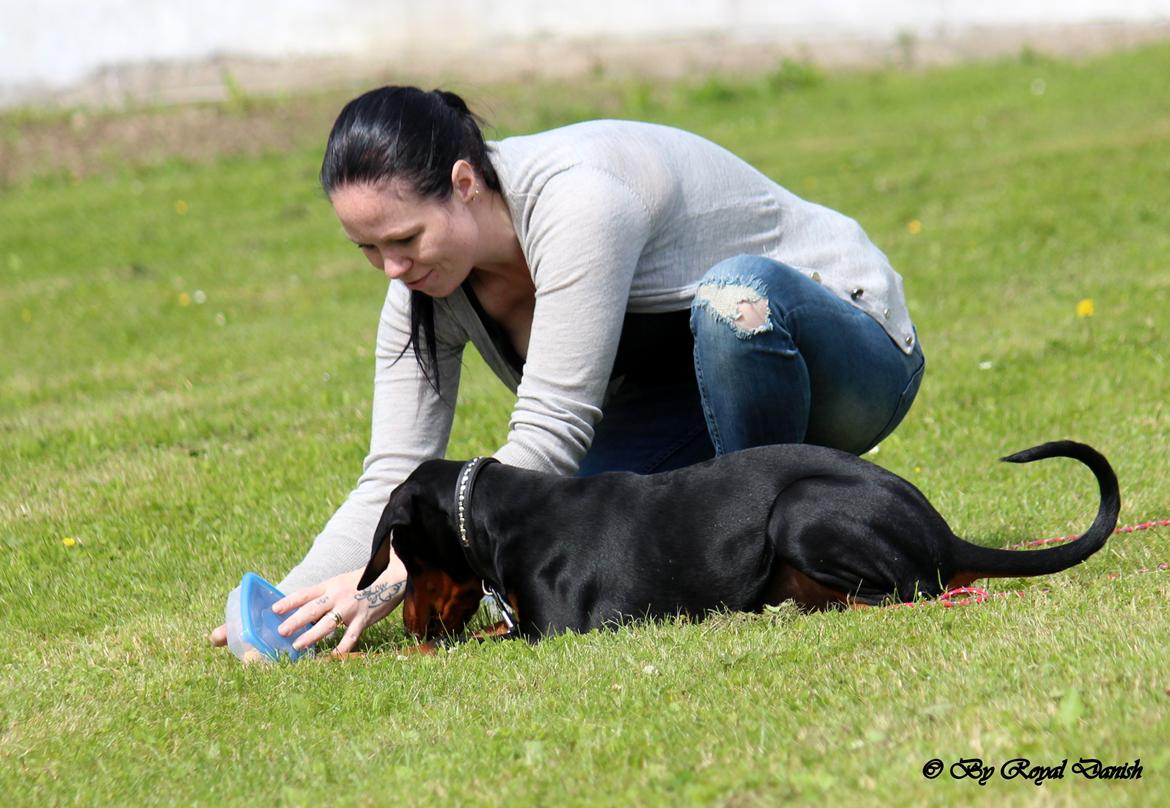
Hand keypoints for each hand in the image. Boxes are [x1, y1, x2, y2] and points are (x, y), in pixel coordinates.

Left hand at [272, 558, 407, 655]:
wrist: (392, 577)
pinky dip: (342, 648)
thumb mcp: (342, 583)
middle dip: (295, 621)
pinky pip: (350, 636)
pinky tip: (333, 657)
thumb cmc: (364, 582)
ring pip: (327, 624)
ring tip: (298, 646)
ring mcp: (350, 608)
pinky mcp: (363, 619)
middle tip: (281, 632)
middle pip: (312, 610)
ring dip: (311, 636)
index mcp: (330, 585)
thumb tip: (307, 611)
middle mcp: (337, 596)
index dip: (289, 601)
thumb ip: (327, 596)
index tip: (274, 609)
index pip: (305, 593)